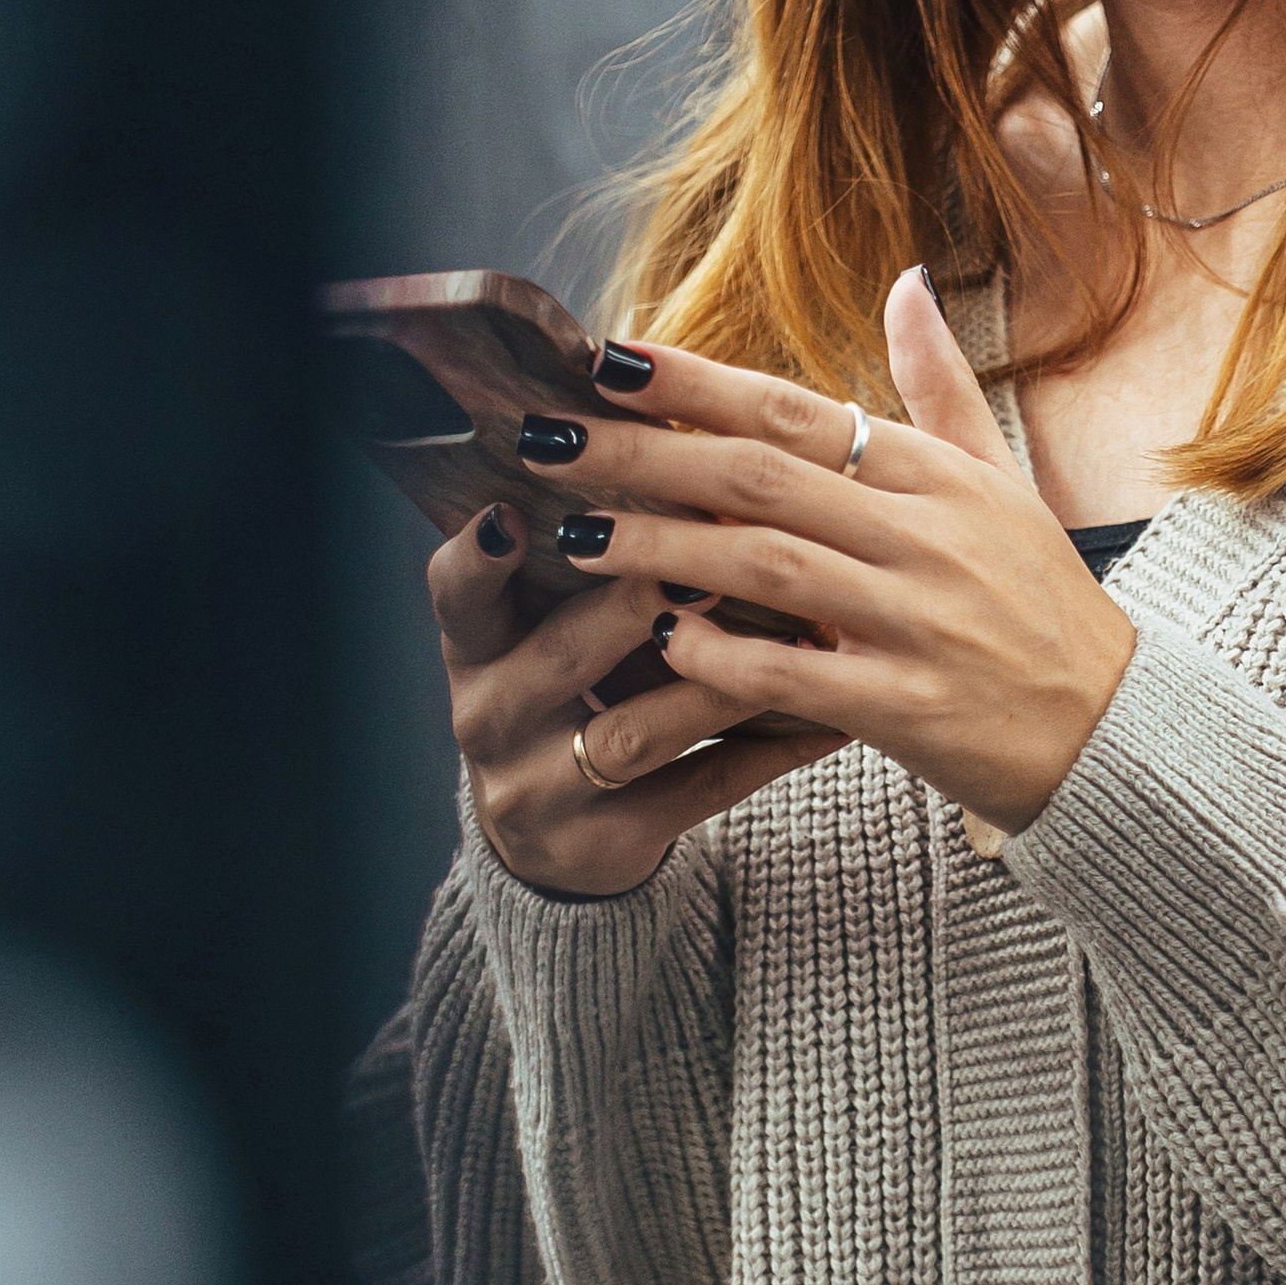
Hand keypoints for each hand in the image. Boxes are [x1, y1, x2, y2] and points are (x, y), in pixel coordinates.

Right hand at [431, 516, 842, 898]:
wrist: (559, 842)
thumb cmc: (571, 697)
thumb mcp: (548, 632)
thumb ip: (587, 560)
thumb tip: (669, 439)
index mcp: (475, 649)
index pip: (456, 594)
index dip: (478, 558)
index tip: (512, 513)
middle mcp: (490, 719)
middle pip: (560, 655)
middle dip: (634, 604)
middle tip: (709, 558)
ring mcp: (540, 791)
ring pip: (636, 731)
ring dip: (722, 681)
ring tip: (803, 638)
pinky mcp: (603, 845)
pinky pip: (699, 790)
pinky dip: (769, 752)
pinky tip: (828, 720)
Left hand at [518, 270, 1138, 834]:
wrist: (1118, 728)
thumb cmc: (1042, 602)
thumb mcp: (1002, 481)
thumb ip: (939, 385)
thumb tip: (905, 280)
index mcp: (937, 476)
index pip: (794, 412)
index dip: (693, 383)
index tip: (605, 360)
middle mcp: (926, 537)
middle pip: (759, 479)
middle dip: (642, 455)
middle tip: (544, 441)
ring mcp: (918, 623)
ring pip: (765, 569)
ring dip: (660, 549)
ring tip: (575, 536)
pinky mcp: (908, 709)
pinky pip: (795, 677)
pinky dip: (723, 658)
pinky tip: (660, 642)